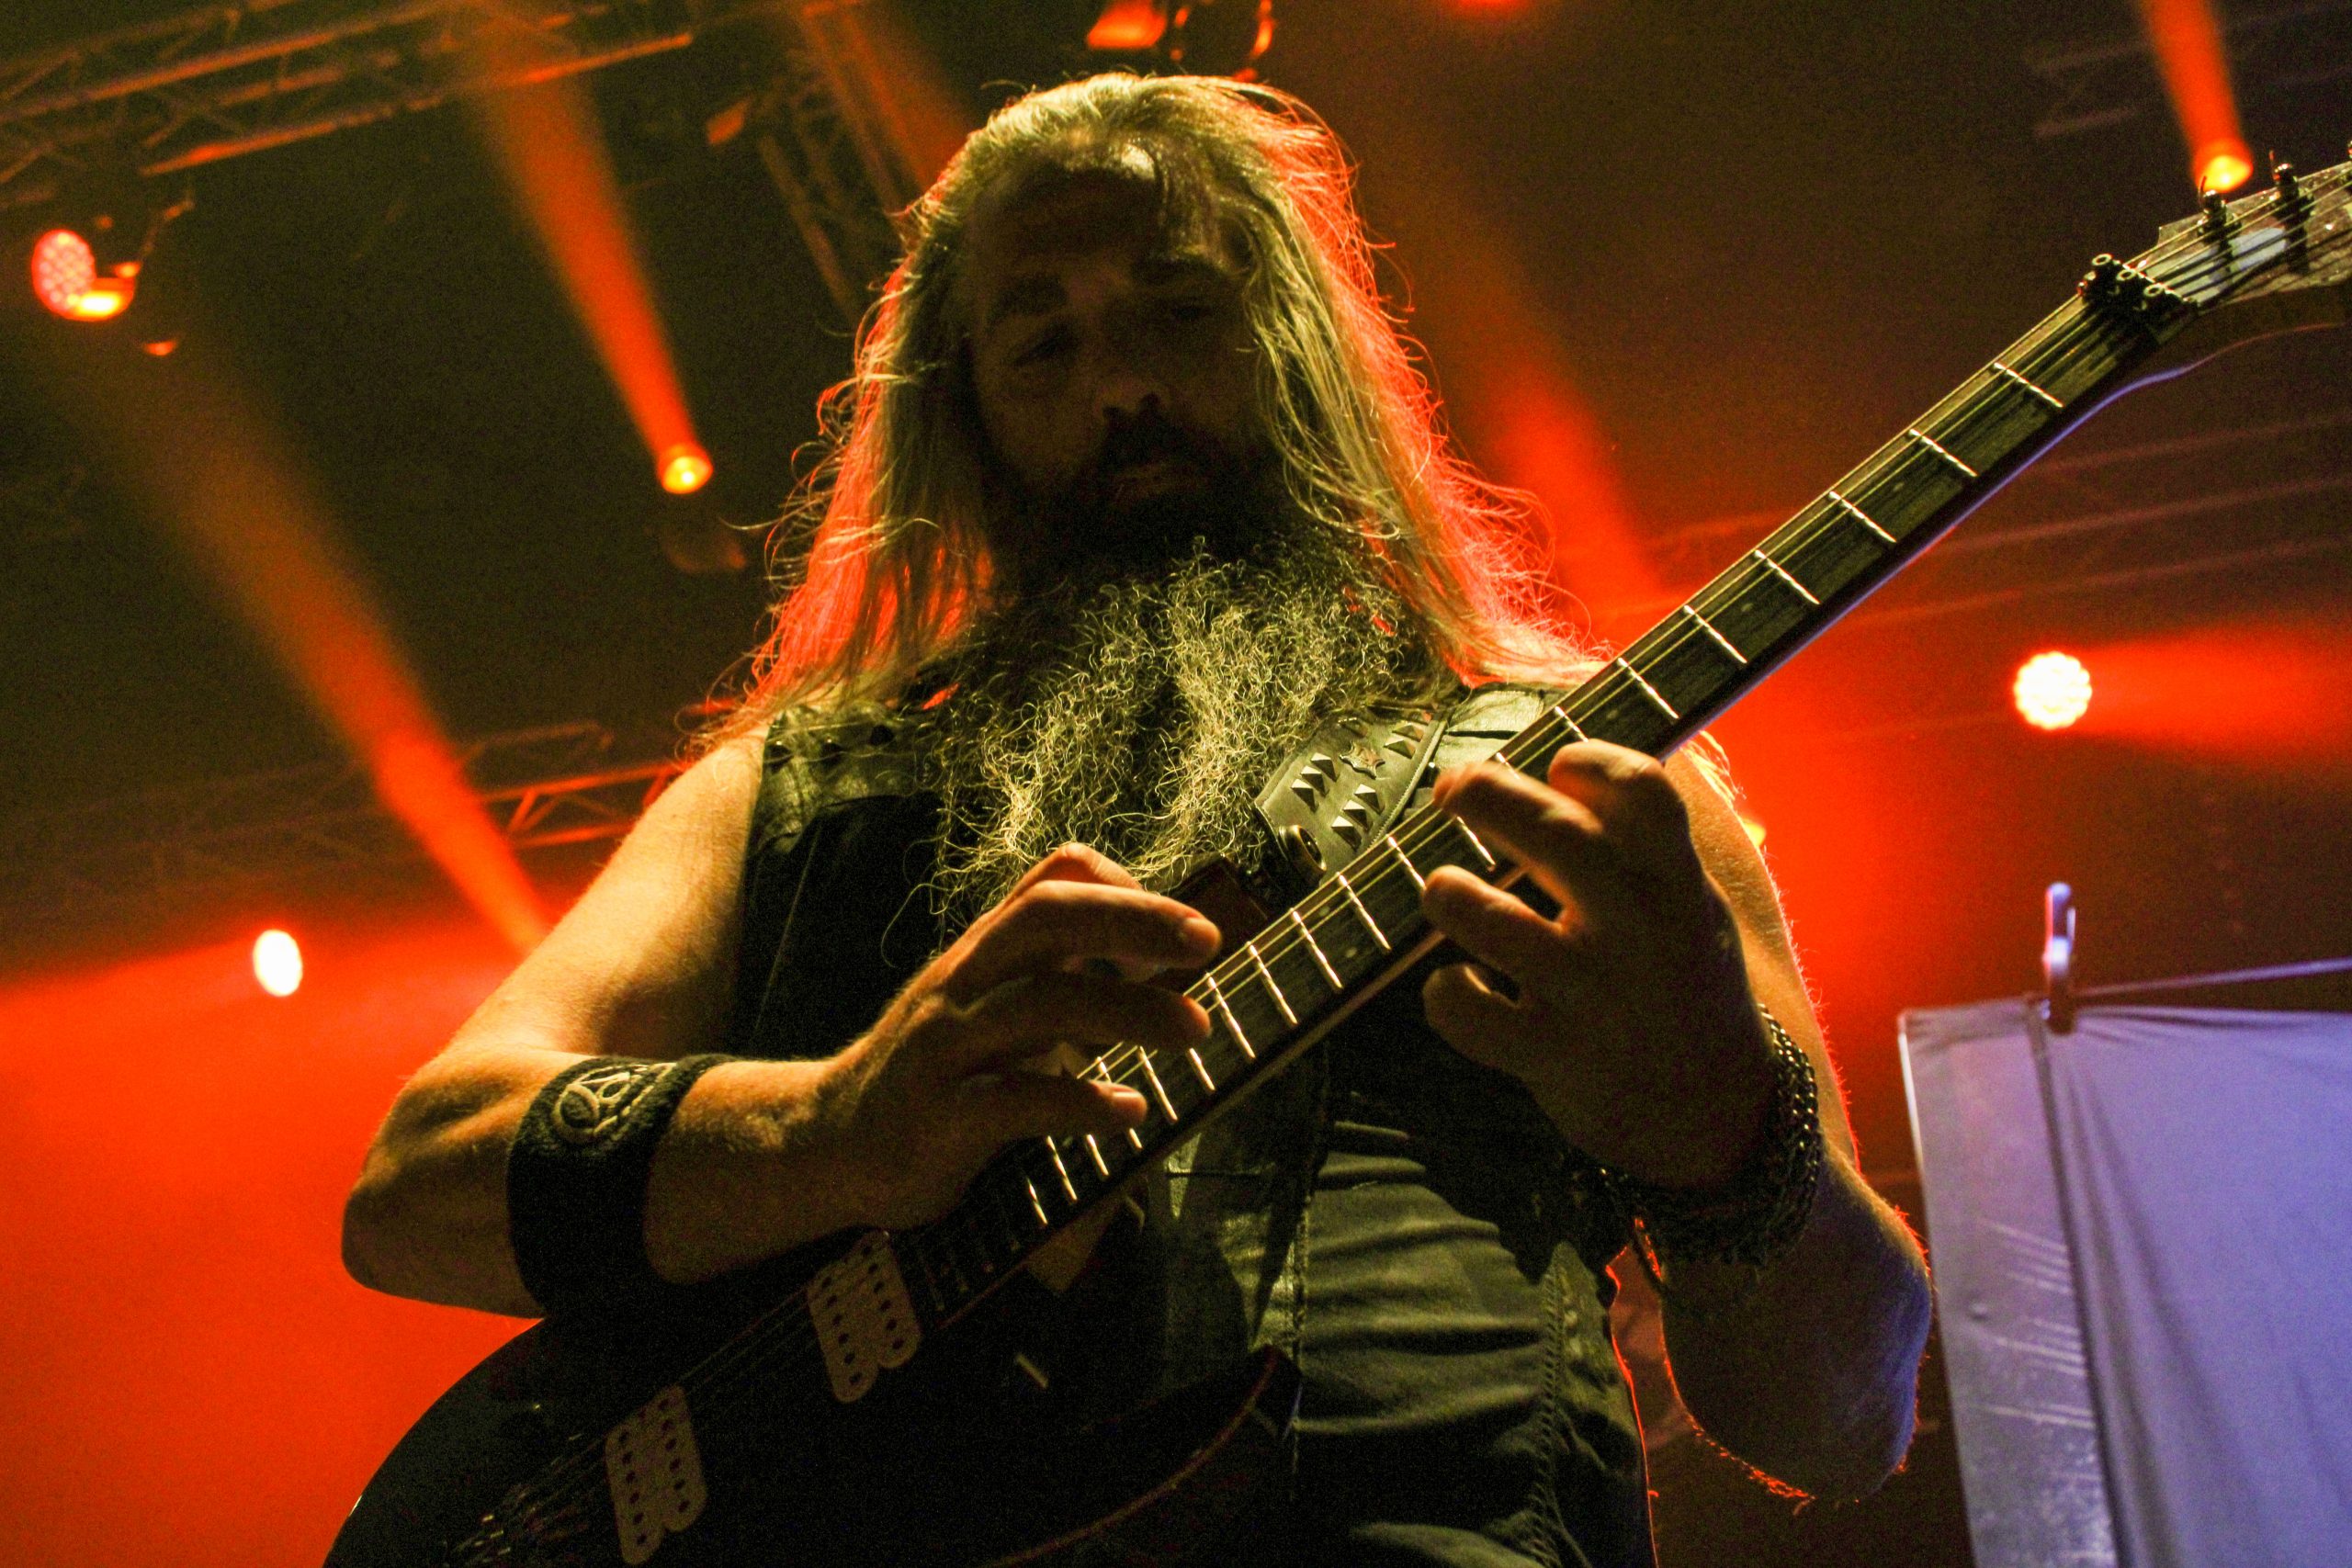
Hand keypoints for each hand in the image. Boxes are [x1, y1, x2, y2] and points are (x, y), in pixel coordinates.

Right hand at [817, 844, 1219, 1229]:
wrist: (828, 1140)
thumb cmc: (935, 1069)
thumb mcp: (988, 1001)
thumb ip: (1053, 967)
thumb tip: (1152, 950)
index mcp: (985, 950)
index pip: (1053, 878)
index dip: (1124, 888)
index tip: (1182, 930)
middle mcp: (964, 982)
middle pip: (1049, 917)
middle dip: (1135, 920)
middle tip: (1208, 944)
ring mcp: (946, 1046)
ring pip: (1042, 1003)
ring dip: (1131, 1013)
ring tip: (1196, 1032)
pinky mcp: (938, 1116)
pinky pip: (1015, 1099)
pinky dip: (1081, 1102)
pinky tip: (1129, 1112)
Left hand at [1418, 744, 1773, 1188]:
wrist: (1719, 1117)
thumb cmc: (1684, 985)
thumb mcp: (1691, 905)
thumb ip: (1643, 841)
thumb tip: (1567, 757)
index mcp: (1678, 883)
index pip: (1641, 790)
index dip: (1588, 761)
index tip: (1558, 766)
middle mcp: (1639, 930)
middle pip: (1552, 831)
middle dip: (1486, 794)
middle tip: (1454, 790)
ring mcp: (1594, 995)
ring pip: (1490, 918)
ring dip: (1447, 891)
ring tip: (1442, 888)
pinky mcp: (1553, 1056)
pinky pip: (1469, 1012)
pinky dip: (1444, 993)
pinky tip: (1454, 984)